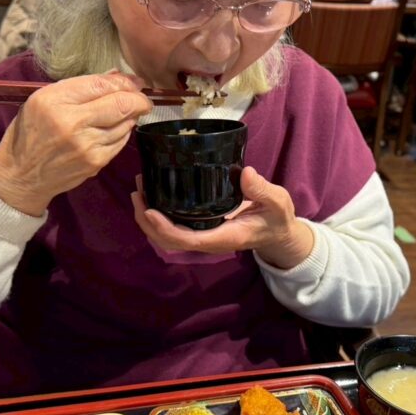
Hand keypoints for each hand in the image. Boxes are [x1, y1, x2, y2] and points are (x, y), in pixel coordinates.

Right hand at [0, 73, 152, 215]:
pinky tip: (114, 128)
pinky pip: (121, 141)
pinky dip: (123, 132)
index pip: (101, 84)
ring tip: (124, 112)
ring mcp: (86, 145)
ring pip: (126, 123)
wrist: (21, 175)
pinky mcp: (95, 162)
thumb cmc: (31, 132)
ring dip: (131, 115)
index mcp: (53, 101)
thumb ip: (80, 87)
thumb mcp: (44, 100)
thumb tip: (118, 76)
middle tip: (141, 96)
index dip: (124, 81)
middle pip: (121, 104)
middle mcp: (71, 123)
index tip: (133, 81)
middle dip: (138, 98)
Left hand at [132, 166, 315, 267]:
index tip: (149, 210)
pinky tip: (153, 193)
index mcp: (223, 237)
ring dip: (148, 217)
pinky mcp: (200, 228)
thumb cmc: (277, 218)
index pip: (186, 240)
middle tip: (138, 191)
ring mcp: (202, 236)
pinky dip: (158, 214)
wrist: (278, 232)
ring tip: (140, 189)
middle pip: (168, 241)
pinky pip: (173, 227)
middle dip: (147, 221)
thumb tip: (246, 174)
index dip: (164, 228)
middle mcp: (207, 240)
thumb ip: (263, 191)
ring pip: (166, 236)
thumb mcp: (278, 202)